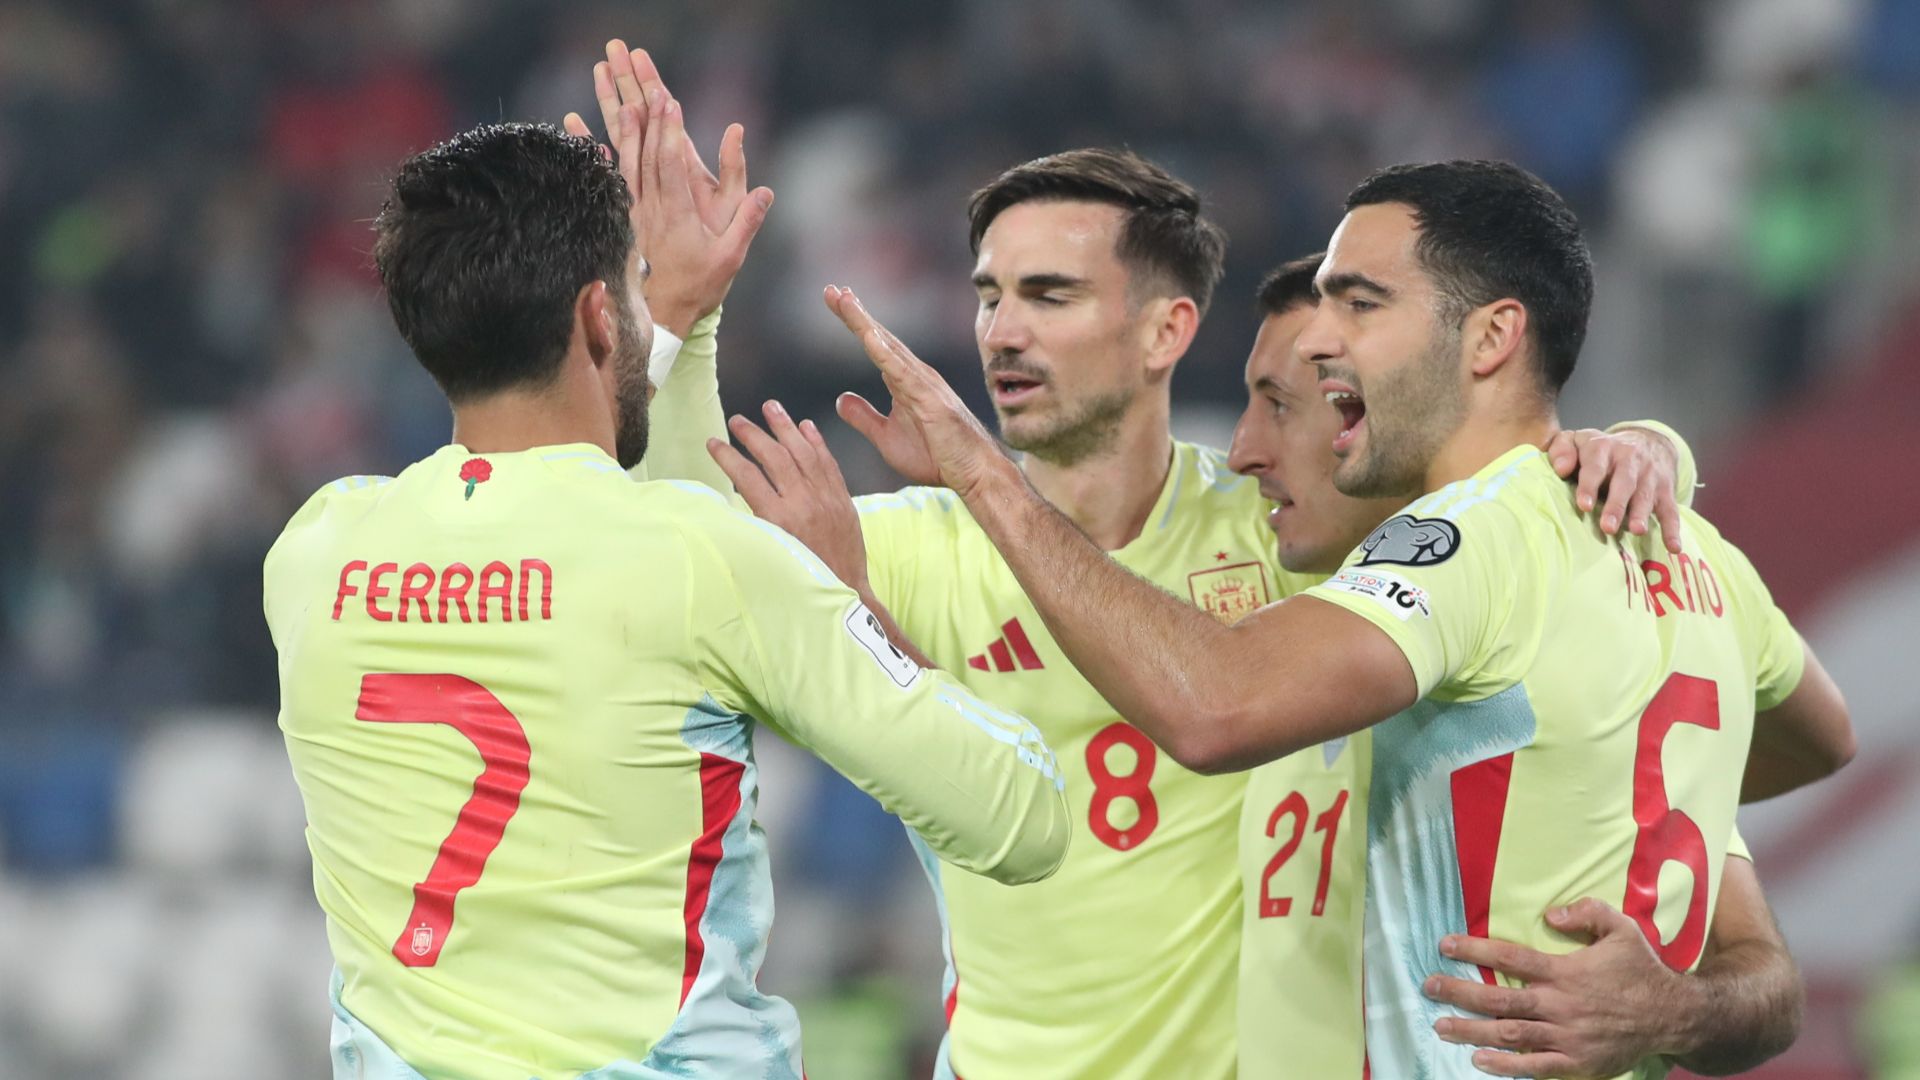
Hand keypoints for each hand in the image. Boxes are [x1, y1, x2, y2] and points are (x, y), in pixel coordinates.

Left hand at [563, 40, 771, 335]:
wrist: (660, 316)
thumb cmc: (700, 286)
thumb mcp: (732, 258)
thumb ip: (747, 221)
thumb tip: (766, 191)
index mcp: (677, 213)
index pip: (671, 163)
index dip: (668, 131)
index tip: (668, 101)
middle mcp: (650, 208)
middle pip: (644, 153)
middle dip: (646, 116)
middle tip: (643, 83)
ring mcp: (632, 211)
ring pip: (624, 160)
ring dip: (622, 126)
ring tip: (619, 95)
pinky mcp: (621, 217)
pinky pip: (606, 178)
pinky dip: (594, 151)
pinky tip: (581, 128)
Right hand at [707, 399, 869, 593]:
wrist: (845, 591)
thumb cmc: (802, 578)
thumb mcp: (772, 552)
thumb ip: (757, 519)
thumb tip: (739, 489)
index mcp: (779, 520)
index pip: (747, 476)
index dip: (728, 456)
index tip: (713, 442)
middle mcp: (803, 503)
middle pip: (774, 457)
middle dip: (753, 434)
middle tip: (737, 420)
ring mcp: (826, 498)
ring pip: (804, 452)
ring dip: (785, 427)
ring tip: (771, 406)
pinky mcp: (843, 499)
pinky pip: (829, 463)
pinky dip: (817, 442)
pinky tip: (806, 426)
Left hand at [824, 286, 1015, 499]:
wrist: (974, 473)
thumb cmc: (937, 456)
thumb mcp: (886, 438)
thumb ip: (864, 417)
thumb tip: (840, 398)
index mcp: (903, 382)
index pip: (875, 345)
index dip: (855, 323)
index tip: (834, 299)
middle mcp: (915, 375)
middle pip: (880, 338)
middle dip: (855, 313)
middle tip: (831, 290)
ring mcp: (924, 385)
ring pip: (889, 347)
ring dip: (866, 324)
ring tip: (845, 300)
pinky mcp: (931, 400)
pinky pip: (903, 373)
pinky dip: (885, 353)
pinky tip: (868, 336)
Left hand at [1423, 898, 1687, 1077]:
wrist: (1675, 1016)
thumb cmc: (1642, 969)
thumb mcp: (1620, 928)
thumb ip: (1586, 913)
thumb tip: (1549, 913)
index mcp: (1566, 971)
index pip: (1511, 957)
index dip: (1475, 951)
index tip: (1444, 946)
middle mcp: (1562, 1004)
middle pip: (1500, 999)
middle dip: (1460, 993)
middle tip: (1429, 987)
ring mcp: (1568, 1036)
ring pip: (1510, 1035)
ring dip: (1472, 1031)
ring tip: (1441, 1025)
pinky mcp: (1577, 1062)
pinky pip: (1536, 1067)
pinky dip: (1506, 1066)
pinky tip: (1478, 1061)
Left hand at [1546, 427, 1683, 552]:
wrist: (1647, 441)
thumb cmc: (1600, 450)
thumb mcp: (1578, 440)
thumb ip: (1562, 450)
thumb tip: (1560, 469)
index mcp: (1603, 448)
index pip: (1595, 467)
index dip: (1589, 485)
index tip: (1584, 506)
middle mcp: (1629, 460)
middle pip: (1624, 483)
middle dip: (1616, 505)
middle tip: (1607, 527)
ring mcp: (1649, 475)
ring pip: (1645, 495)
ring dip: (1641, 514)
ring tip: (1636, 531)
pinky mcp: (1666, 490)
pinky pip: (1671, 510)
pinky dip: (1673, 529)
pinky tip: (1674, 547)